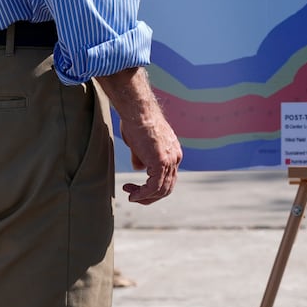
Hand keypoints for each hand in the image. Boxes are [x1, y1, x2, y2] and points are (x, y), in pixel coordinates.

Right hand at [96, 67, 181, 204]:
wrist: (137, 110)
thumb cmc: (136, 121)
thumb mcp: (140, 143)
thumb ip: (142, 156)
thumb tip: (140, 168)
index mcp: (173, 152)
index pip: (168, 178)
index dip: (153, 187)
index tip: (136, 188)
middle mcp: (175, 157)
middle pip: (167, 186)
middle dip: (150, 196)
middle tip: (134, 196)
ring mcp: (170, 160)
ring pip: (161, 189)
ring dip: (144, 196)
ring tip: (131, 195)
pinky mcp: (161, 162)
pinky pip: (154, 186)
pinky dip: (143, 194)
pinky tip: (133, 195)